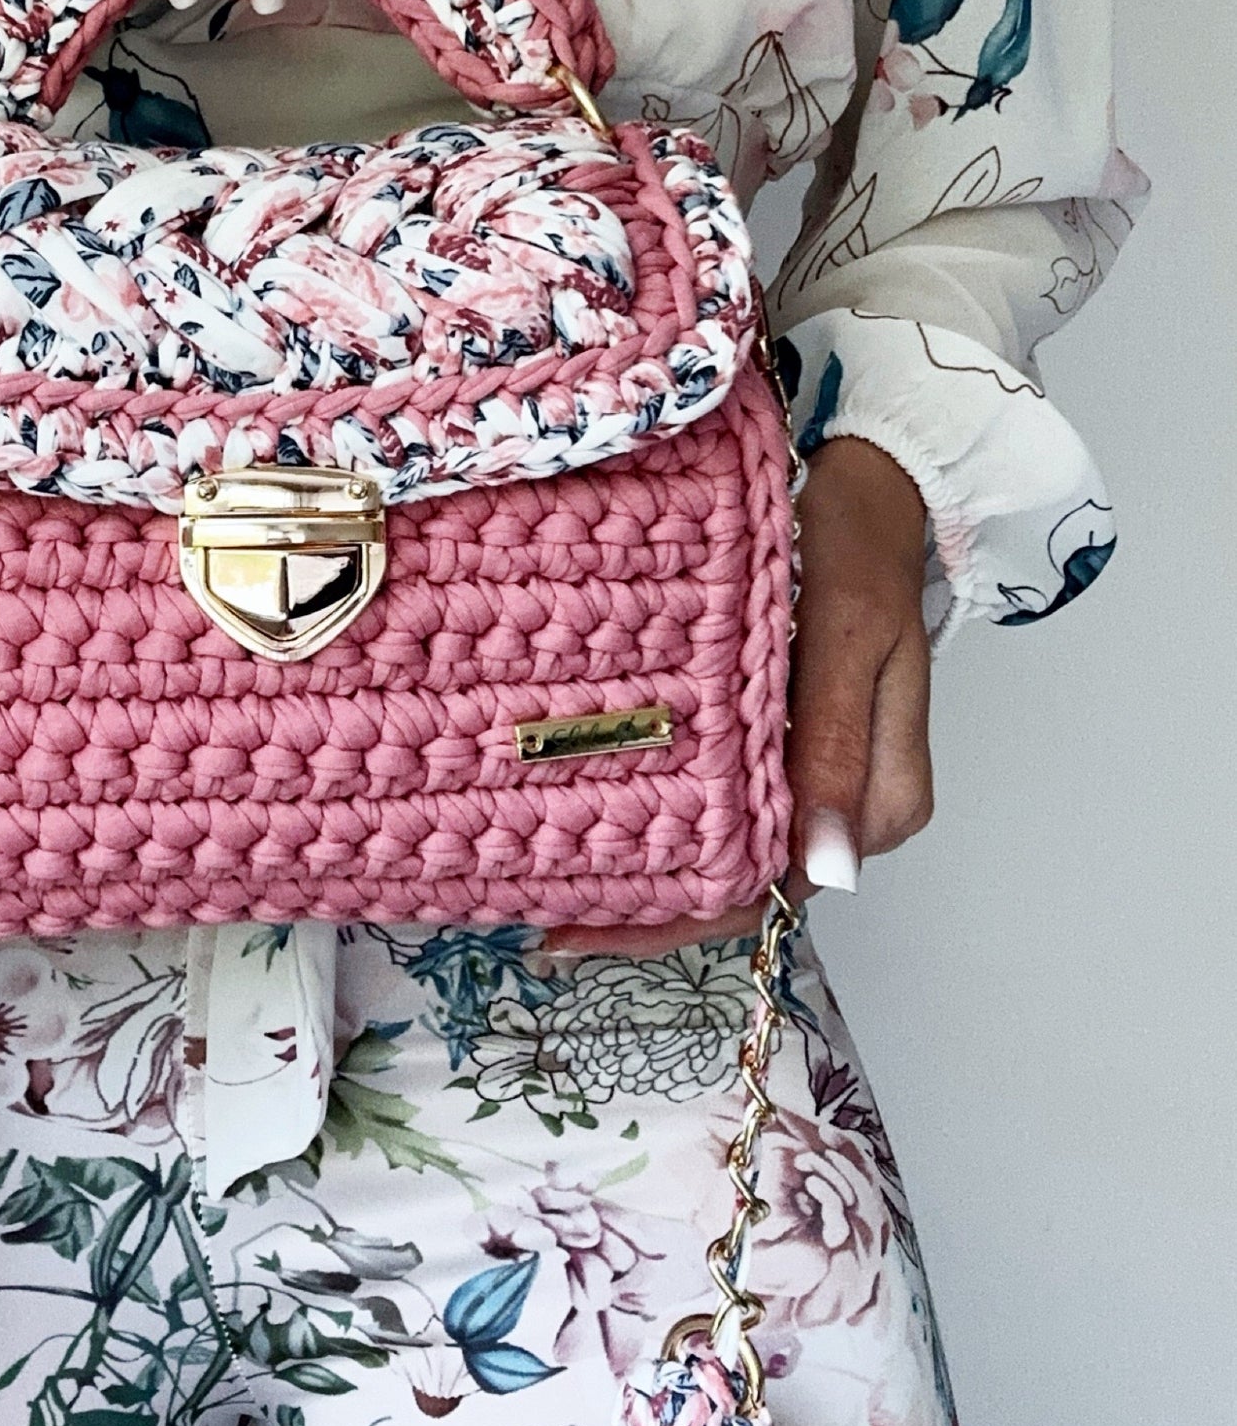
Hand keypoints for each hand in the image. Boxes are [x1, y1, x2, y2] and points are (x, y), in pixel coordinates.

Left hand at [540, 435, 932, 959]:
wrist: (873, 493)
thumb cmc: (857, 552)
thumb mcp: (848, 638)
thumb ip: (835, 745)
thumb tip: (827, 870)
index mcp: (878, 804)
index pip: (769, 893)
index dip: (677, 922)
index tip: (585, 932)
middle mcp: (847, 811)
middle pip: (743, 890)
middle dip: (648, 916)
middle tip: (547, 932)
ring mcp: (815, 782)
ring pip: (730, 856)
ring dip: (652, 876)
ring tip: (554, 892)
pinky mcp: (786, 748)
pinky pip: (726, 806)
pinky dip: (668, 822)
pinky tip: (600, 824)